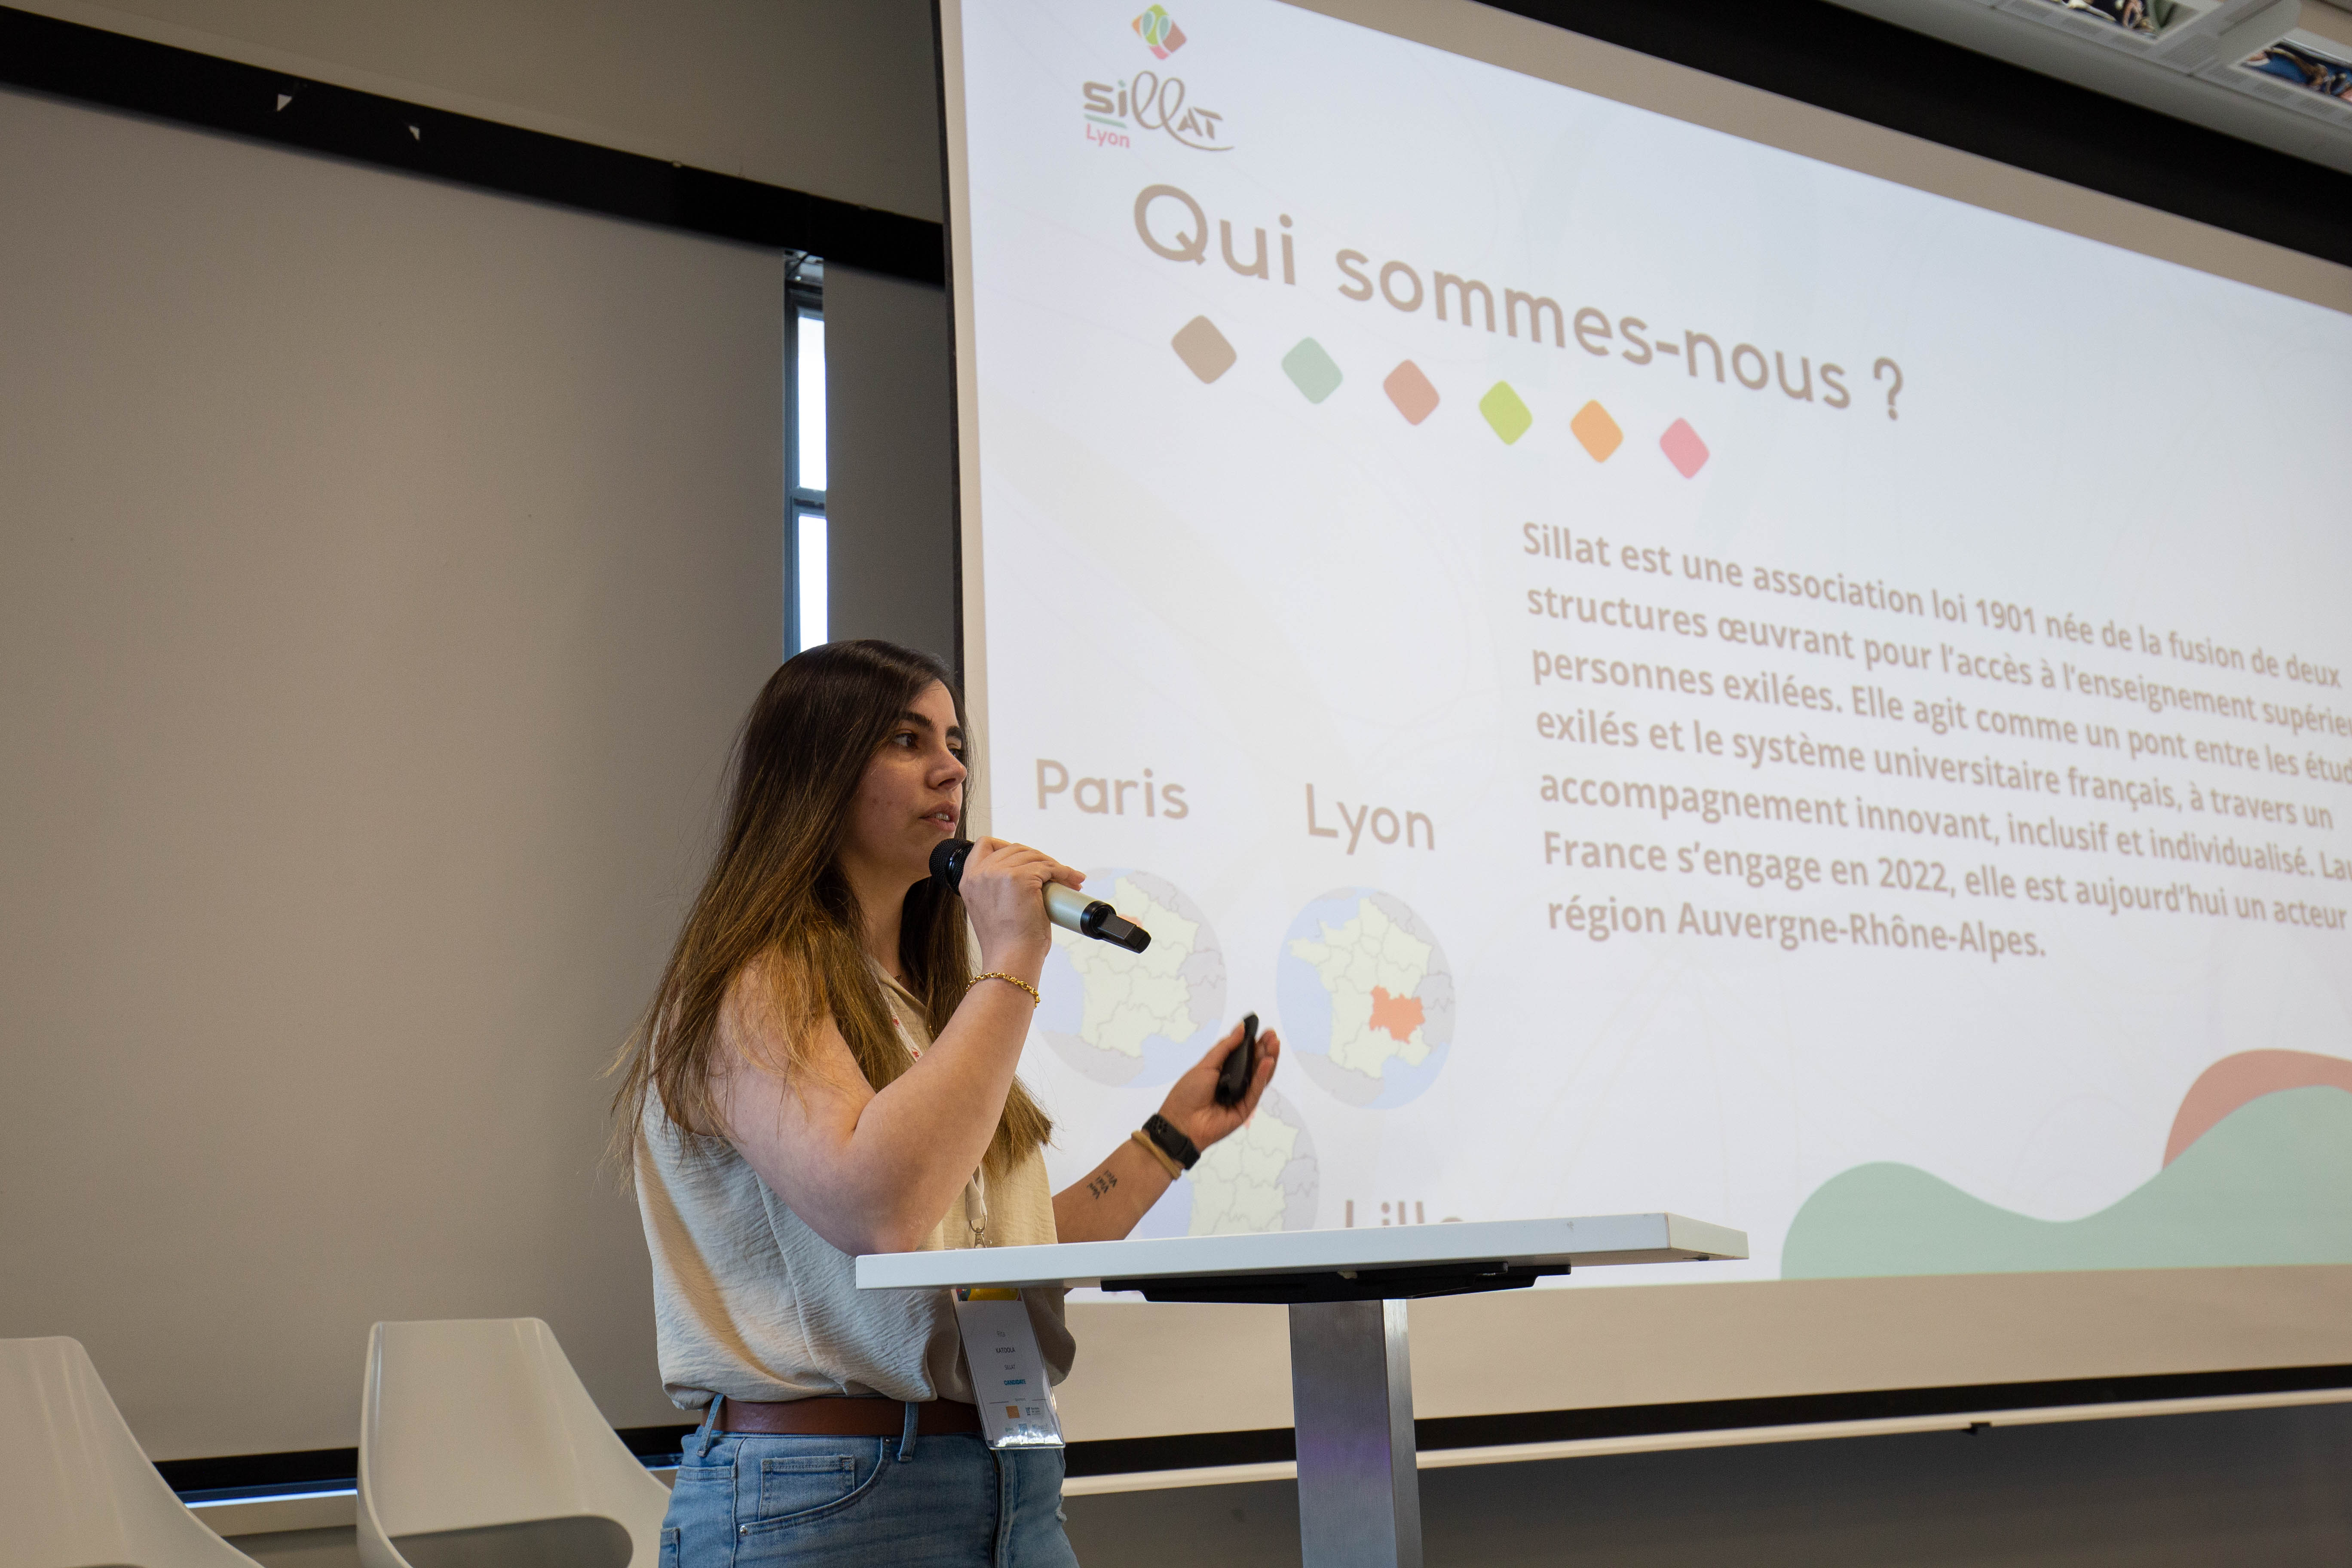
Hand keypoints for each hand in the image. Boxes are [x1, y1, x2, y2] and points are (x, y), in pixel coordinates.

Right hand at [956, 837, 1081, 969]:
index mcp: (968, 880)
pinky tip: (1072, 881)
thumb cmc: (1006, 943)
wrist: (1010, 960)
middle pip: (1015, 848)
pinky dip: (1064, 872)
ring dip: (1055, 866)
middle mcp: (979, 873)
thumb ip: (998, 888)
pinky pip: (1049, 867)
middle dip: (1039, 858)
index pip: (985, 845)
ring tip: (1069, 880)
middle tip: (1057, 873)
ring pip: (1034, 856)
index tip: (1025, 858)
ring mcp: (998, 873)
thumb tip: (1031, 875)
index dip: (1007, 845)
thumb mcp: (992, 908)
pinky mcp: (1019, 878)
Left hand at [1157, 1019, 1280, 1152]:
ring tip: (1274, 1044)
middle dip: (1265, 1049)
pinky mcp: (1245, 1109)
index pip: (1245, 1055)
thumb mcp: (1206, 1064)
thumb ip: (1226, 1047)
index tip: (1265, 1030)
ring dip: (1268, 1060)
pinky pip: (1256, 1091)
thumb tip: (1241, 1028)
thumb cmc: (1188, 1093)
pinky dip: (1262, 1076)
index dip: (1256, 1043)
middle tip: (1272, 1035)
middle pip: (1255, 1064)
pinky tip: (1267, 1062)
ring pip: (1260, 1077)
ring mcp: (1241, 1096)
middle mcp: (1235, 1083)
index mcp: (1224, 1071)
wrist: (1180, 1121)